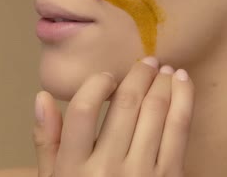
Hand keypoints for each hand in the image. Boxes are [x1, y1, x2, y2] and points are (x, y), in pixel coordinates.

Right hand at [32, 57, 194, 176]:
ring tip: (165, 69)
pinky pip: (180, 129)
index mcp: (74, 168)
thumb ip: (46, 140)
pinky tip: (183, 83)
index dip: (97, 84)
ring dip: (163, 83)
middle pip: (126, 104)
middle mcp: (108, 170)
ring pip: (156, 111)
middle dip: (139, 74)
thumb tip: (42, 98)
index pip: (83, 110)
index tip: (107, 77)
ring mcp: (142, 175)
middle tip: (147, 61)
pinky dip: (184, 100)